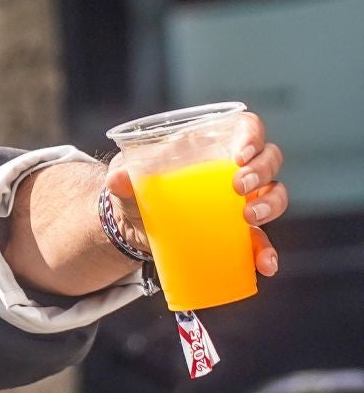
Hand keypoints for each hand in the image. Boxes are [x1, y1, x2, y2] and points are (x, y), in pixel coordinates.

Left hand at [106, 109, 287, 276]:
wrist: (131, 224)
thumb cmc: (137, 187)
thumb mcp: (127, 177)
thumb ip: (121, 176)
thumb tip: (118, 180)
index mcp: (211, 145)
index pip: (247, 128)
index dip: (252, 135)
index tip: (240, 154)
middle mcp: (235, 169)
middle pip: (268, 159)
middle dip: (261, 170)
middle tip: (238, 186)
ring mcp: (242, 200)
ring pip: (274, 194)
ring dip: (271, 204)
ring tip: (249, 217)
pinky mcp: (238, 231)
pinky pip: (262, 239)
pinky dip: (266, 252)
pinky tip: (265, 264)